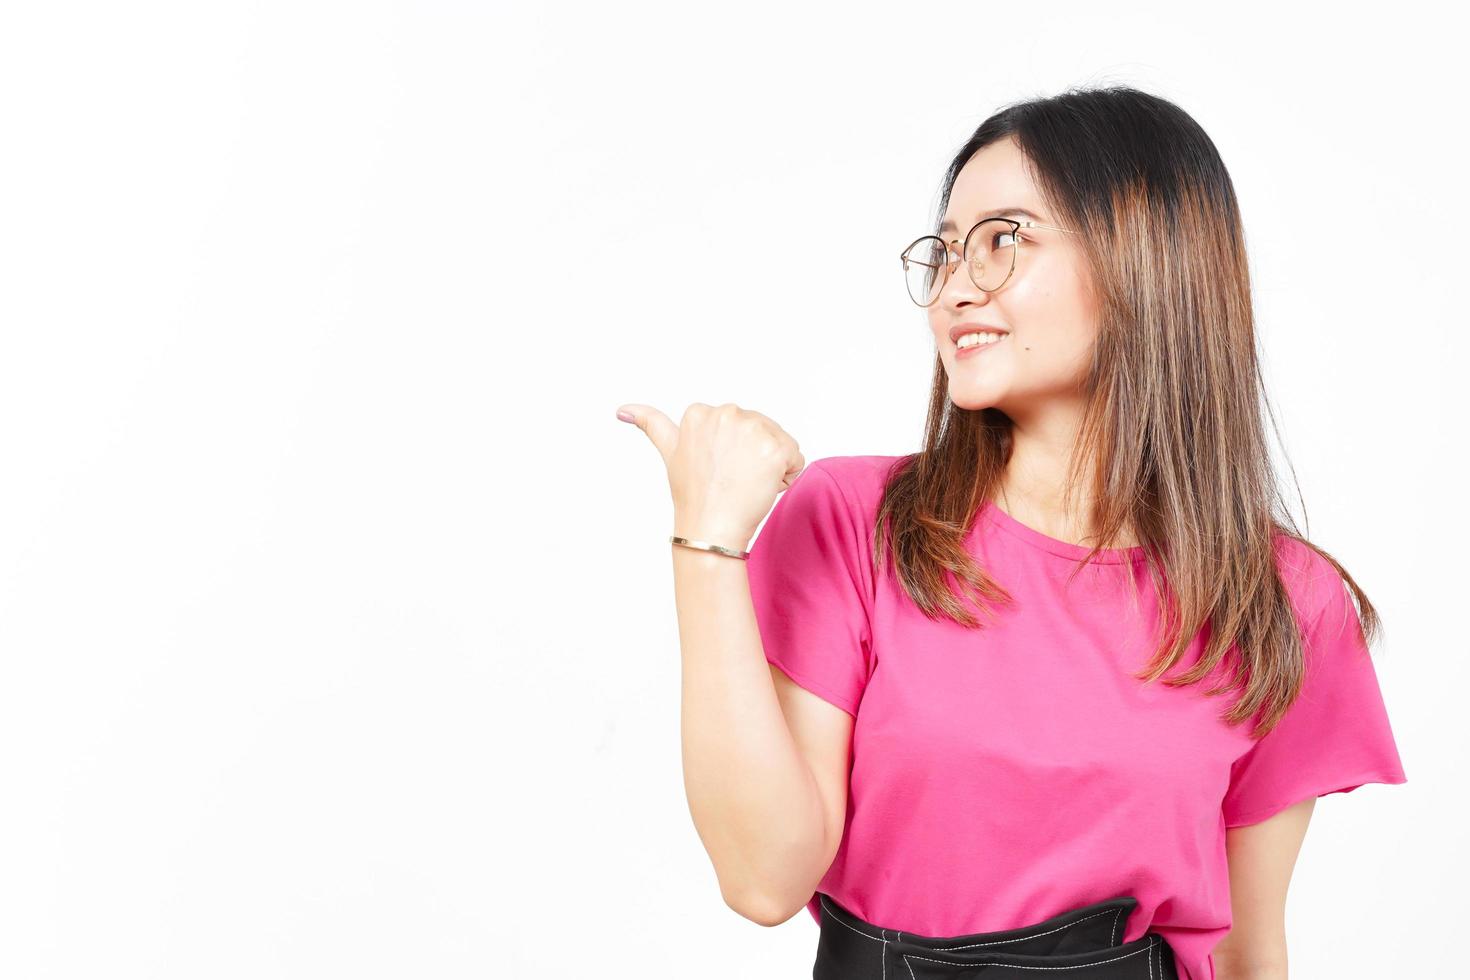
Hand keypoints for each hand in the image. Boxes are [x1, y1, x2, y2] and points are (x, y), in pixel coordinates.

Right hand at [617, 401, 804, 549]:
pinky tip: (763, 488)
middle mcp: (727, 412)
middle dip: (752, 454)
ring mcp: (752, 429)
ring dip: (770, 465)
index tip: (715, 469)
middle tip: (731, 480)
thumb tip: (622, 409)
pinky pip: (795, 458)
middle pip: (760, 428)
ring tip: (745, 484)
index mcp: (701, 411)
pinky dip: (786, 476)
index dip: (732, 450)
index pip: (737, 424)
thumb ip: (650, 423)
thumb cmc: (692, 494)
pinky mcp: (775, 447)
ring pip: (779, 442)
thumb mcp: (669, 451)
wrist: (709, 528)